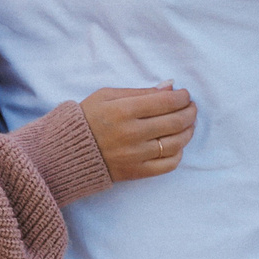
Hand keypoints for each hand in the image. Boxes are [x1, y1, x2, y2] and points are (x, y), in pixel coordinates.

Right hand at [80, 83, 195, 181]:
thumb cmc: (88, 117)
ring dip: (188, 132)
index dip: (182, 97)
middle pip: (175, 122)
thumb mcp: (107, 95)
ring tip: (188, 124)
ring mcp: (135, 155)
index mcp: (123, 110)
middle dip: (189, 112)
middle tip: (191, 107)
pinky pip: (167, 165)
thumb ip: (140, 91)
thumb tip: (170, 86)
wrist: (67, 151)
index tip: (185, 94)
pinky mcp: (136, 171)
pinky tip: (176, 145)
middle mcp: (131, 133)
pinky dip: (178, 154)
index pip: (165, 102)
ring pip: (175, 143)